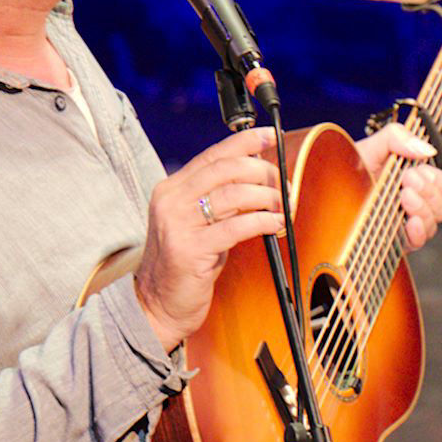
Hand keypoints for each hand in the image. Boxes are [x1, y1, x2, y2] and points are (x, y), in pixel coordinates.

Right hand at [134, 127, 283, 351]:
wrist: (157, 304)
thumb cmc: (186, 265)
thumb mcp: (201, 224)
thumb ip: (222, 201)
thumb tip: (260, 180)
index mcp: (172, 189)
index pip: (213, 156)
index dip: (244, 143)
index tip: (269, 137)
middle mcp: (171, 201)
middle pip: (226, 169)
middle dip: (263, 173)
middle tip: (283, 185)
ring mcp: (177, 224)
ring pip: (233, 194)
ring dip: (267, 197)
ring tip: (283, 206)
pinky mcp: (189, 249)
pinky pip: (236, 227)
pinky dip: (262, 222)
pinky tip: (275, 224)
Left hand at [355, 122, 441, 249]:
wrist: (324, 187)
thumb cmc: (347, 169)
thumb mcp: (373, 145)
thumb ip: (398, 136)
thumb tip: (426, 149)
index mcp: (416, 183)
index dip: (440, 181)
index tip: (418, 170)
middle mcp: (413, 205)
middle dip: (430, 191)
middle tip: (408, 179)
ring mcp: (403, 224)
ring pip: (433, 224)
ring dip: (423, 207)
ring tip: (403, 195)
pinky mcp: (392, 241)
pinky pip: (417, 242)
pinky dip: (418, 231)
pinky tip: (410, 221)